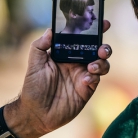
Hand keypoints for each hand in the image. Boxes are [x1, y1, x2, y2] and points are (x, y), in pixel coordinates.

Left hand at [5, 20, 111, 137]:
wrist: (35, 113)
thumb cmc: (32, 87)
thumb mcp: (34, 64)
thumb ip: (40, 46)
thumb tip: (50, 30)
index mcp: (67, 53)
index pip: (82, 39)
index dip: (94, 30)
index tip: (103, 23)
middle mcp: (78, 62)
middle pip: (97, 50)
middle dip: (104, 47)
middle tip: (101, 49)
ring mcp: (84, 75)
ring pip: (102, 63)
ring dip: (102, 61)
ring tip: (93, 65)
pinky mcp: (87, 89)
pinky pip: (97, 79)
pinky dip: (94, 77)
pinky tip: (85, 80)